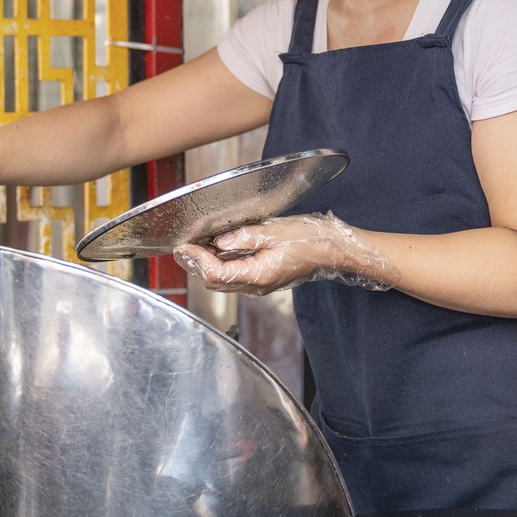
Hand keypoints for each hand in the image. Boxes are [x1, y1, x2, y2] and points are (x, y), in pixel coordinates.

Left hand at [173, 213, 393, 295]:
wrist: (333, 250)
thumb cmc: (310, 239)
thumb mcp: (275, 231)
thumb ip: (244, 237)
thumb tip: (219, 240)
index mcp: (258, 275)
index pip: (216, 274)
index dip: (196, 261)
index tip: (185, 246)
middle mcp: (256, 285)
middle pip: (215, 282)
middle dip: (195, 265)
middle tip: (182, 248)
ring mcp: (260, 284)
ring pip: (223, 280)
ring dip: (206, 265)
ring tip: (195, 247)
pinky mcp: (263, 278)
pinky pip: (235, 275)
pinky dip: (220, 264)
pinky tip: (217, 249)